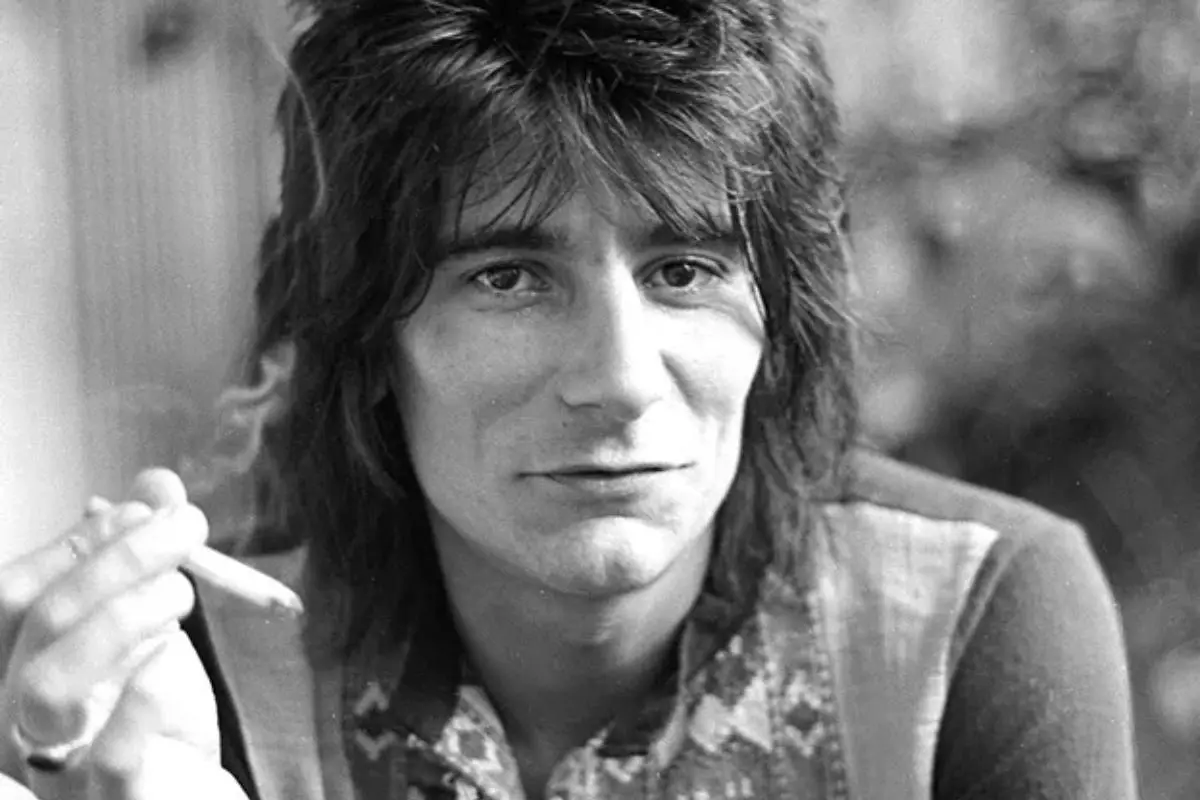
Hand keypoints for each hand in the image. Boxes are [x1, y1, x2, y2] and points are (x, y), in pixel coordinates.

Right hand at [0, 469, 248, 798]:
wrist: (189, 797)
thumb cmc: (158, 722)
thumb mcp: (150, 629)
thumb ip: (144, 558)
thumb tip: (156, 485)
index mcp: (15, 670)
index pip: (12, 595)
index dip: (77, 542)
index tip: (143, 510)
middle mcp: (13, 720)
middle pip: (36, 622)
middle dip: (116, 557)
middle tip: (187, 528)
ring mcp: (52, 771)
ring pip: (48, 686)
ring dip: (121, 618)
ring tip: (181, 595)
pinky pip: (108, 759)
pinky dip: (141, 697)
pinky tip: (170, 656)